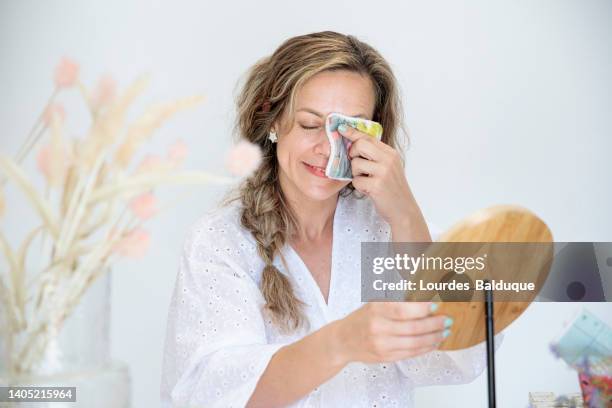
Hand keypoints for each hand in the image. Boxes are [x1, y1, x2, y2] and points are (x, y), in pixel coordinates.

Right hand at [330, 301, 451, 364]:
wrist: (343, 340)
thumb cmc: (362, 319)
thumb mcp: (375, 304)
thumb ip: (397, 302)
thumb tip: (425, 299)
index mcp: (376, 310)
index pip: (403, 310)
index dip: (422, 308)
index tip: (436, 304)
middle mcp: (378, 327)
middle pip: (413, 328)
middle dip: (435, 324)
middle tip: (447, 320)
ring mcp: (382, 345)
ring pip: (415, 343)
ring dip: (434, 337)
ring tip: (444, 331)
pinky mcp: (386, 357)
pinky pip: (411, 353)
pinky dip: (426, 348)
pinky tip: (434, 342)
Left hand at [338, 124, 419, 227]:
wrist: (403, 209)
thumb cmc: (392, 188)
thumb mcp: (388, 167)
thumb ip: (375, 155)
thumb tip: (354, 143)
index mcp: (390, 153)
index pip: (368, 137)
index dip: (353, 132)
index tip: (342, 127)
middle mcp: (388, 160)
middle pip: (360, 145)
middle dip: (353, 154)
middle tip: (358, 165)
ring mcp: (383, 172)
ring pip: (355, 164)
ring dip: (356, 174)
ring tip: (367, 181)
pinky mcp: (377, 186)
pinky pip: (356, 180)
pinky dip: (359, 186)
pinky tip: (368, 190)